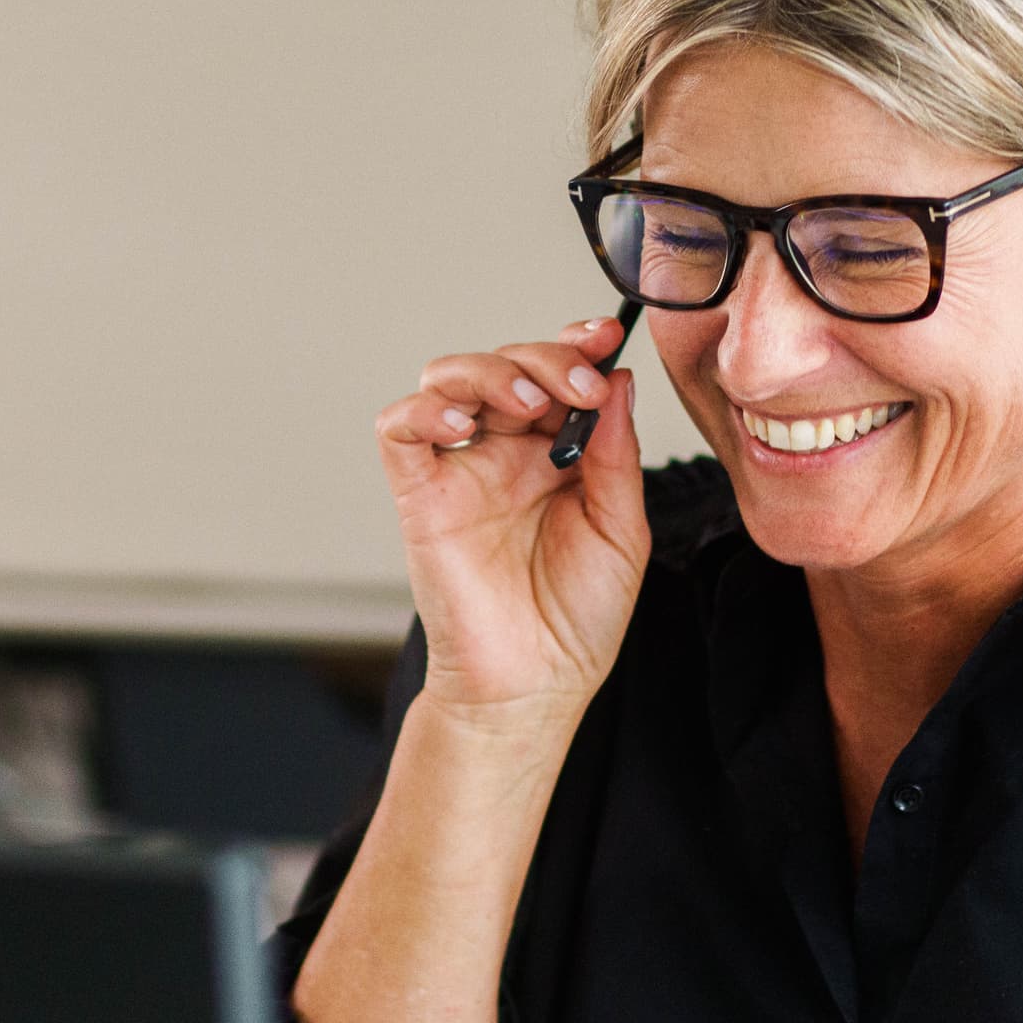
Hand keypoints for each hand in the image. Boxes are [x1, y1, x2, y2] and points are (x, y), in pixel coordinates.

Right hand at [373, 315, 651, 734]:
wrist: (534, 686)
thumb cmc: (576, 619)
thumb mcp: (621, 528)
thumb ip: (615, 453)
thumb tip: (616, 379)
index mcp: (556, 454)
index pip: (556, 375)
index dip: (575, 346)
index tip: (604, 337)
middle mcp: (505, 452)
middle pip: (507, 364)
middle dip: (545, 359)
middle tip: (578, 386)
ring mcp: (461, 470)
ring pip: (448, 379)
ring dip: (488, 372)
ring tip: (527, 403)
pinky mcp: (420, 495)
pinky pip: (401, 430)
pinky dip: (423, 411)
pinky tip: (462, 424)